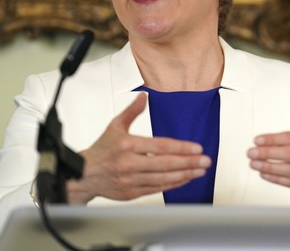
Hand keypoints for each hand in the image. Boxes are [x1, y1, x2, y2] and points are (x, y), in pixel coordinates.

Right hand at [67, 93, 210, 203]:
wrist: (83, 175)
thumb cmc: (101, 149)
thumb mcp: (114, 126)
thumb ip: (132, 111)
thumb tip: (144, 96)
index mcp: (127, 145)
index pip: (159, 146)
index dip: (180, 148)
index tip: (196, 148)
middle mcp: (129, 164)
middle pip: (164, 164)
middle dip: (188, 162)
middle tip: (205, 160)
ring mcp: (131, 180)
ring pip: (163, 179)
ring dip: (185, 175)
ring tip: (200, 170)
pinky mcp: (131, 193)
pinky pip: (157, 189)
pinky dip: (173, 184)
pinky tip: (185, 179)